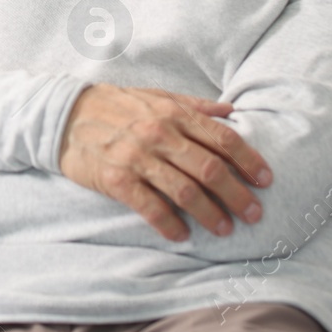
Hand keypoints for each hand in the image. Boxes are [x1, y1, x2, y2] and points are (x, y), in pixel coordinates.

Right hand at [57, 84, 271, 241]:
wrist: (65, 115)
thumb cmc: (116, 106)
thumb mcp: (156, 96)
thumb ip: (194, 105)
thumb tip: (231, 110)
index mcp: (173, 113)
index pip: (222, 138)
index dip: (249, 160)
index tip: (266, 179)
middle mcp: (159, 134)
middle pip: (211, 169)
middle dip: (238, 194)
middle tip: (254, 213)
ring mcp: (137, 158)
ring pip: (186, 192)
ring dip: (211, 214)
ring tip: (225, 229)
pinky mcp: (117, 180)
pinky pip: (151, 208)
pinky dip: (170, 225)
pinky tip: (182, 235)